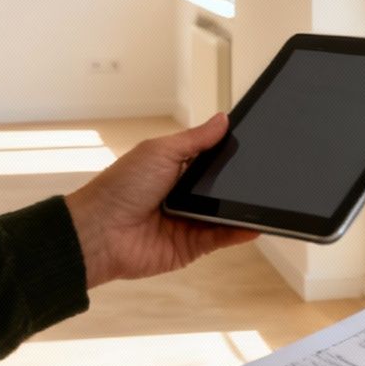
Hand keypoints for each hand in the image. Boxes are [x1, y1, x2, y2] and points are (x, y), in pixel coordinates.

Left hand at [63, 113, 257, 287]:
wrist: (100, 231)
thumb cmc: (119, 187)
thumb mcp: (160, 152)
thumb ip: (196, 139)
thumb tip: (223, 119)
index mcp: (176, 169)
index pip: (212, 160)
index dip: (230, 154)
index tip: (255, 146)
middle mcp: (185, 195)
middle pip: (223, 187)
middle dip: (241, 182)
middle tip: (264, 174)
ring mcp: (190, 221)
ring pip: (226, 212)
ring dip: (243, 207)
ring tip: (265, 200)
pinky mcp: (192, 246)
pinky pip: (221, 237)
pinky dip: (238, 231)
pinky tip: (252, 223)